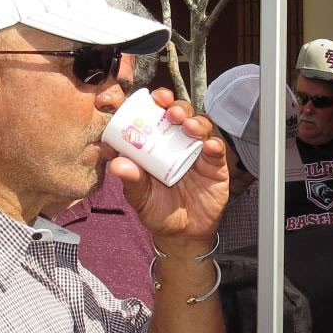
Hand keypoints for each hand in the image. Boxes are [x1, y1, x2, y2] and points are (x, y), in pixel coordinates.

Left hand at [108, 89, 228, 246]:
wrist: (182, 235)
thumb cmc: (158, 211)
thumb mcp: (140, 196)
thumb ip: (131, 179)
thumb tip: (115, 162)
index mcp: (159, 144)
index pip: (159, 115)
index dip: (159, 102)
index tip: (154, 98)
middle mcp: (180, 143)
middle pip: (183, 115)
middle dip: (178, 107)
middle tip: (171, 111)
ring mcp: (199, 153)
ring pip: (202, 127)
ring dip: (196, 122)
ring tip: (189, 127)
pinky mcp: (216, 167)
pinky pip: (218, 150)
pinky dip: (214, 145)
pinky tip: (208, 146)